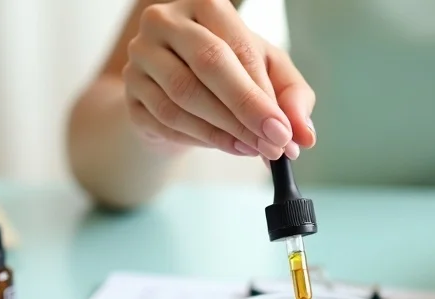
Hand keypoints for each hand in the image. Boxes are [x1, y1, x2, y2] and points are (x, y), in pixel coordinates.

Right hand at [122, 0, 315, 159]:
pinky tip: (229, 146)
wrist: (176, 92)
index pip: (236, 46)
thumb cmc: (229, 73)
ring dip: (225, 130)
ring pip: (184, 97)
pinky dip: (203, 139)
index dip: (263, 93)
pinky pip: (166, 121)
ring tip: (253, 148)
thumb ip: (292, 96)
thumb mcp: (267, 73)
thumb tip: (304, 134)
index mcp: (204, 5)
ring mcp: (141, 56)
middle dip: (245, 110)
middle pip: (207, 63)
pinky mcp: (130, 93)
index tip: (285, 132)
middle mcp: (165, 21)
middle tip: (272, 144)